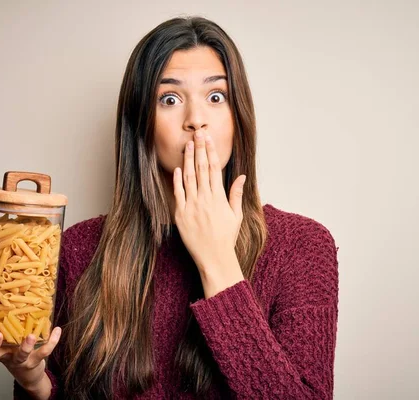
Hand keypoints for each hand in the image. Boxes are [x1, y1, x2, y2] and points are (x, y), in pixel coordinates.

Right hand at [0, 320, 60, 393]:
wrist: (29, 372)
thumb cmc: (16, 347)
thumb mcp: (8, 333)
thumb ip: (7, 317)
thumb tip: (13, 287)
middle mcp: (3, 354)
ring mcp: (18, 359)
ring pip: (19, 356)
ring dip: (25, 347)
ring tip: (31, 336)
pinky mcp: (34, 362)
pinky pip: (43, 352)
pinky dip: (51, 341)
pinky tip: (57, 330)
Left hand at [172, 131, 245, 283]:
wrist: (214, 258)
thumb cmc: (226, 237)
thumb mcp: (236, 215)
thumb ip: (236, 194)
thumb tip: (241, 176)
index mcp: (219, 198)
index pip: (214, 169)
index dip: (211, 152)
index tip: (209, 139)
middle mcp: (205, 199)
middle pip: (201, 168)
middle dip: (199, 149)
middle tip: (197, 134)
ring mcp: (191, 206)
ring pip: (188, 178)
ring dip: (188, 160)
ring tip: (187, 145)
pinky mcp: (180, 215)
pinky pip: (177, 194)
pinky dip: (177, 180)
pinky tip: (178, 168)